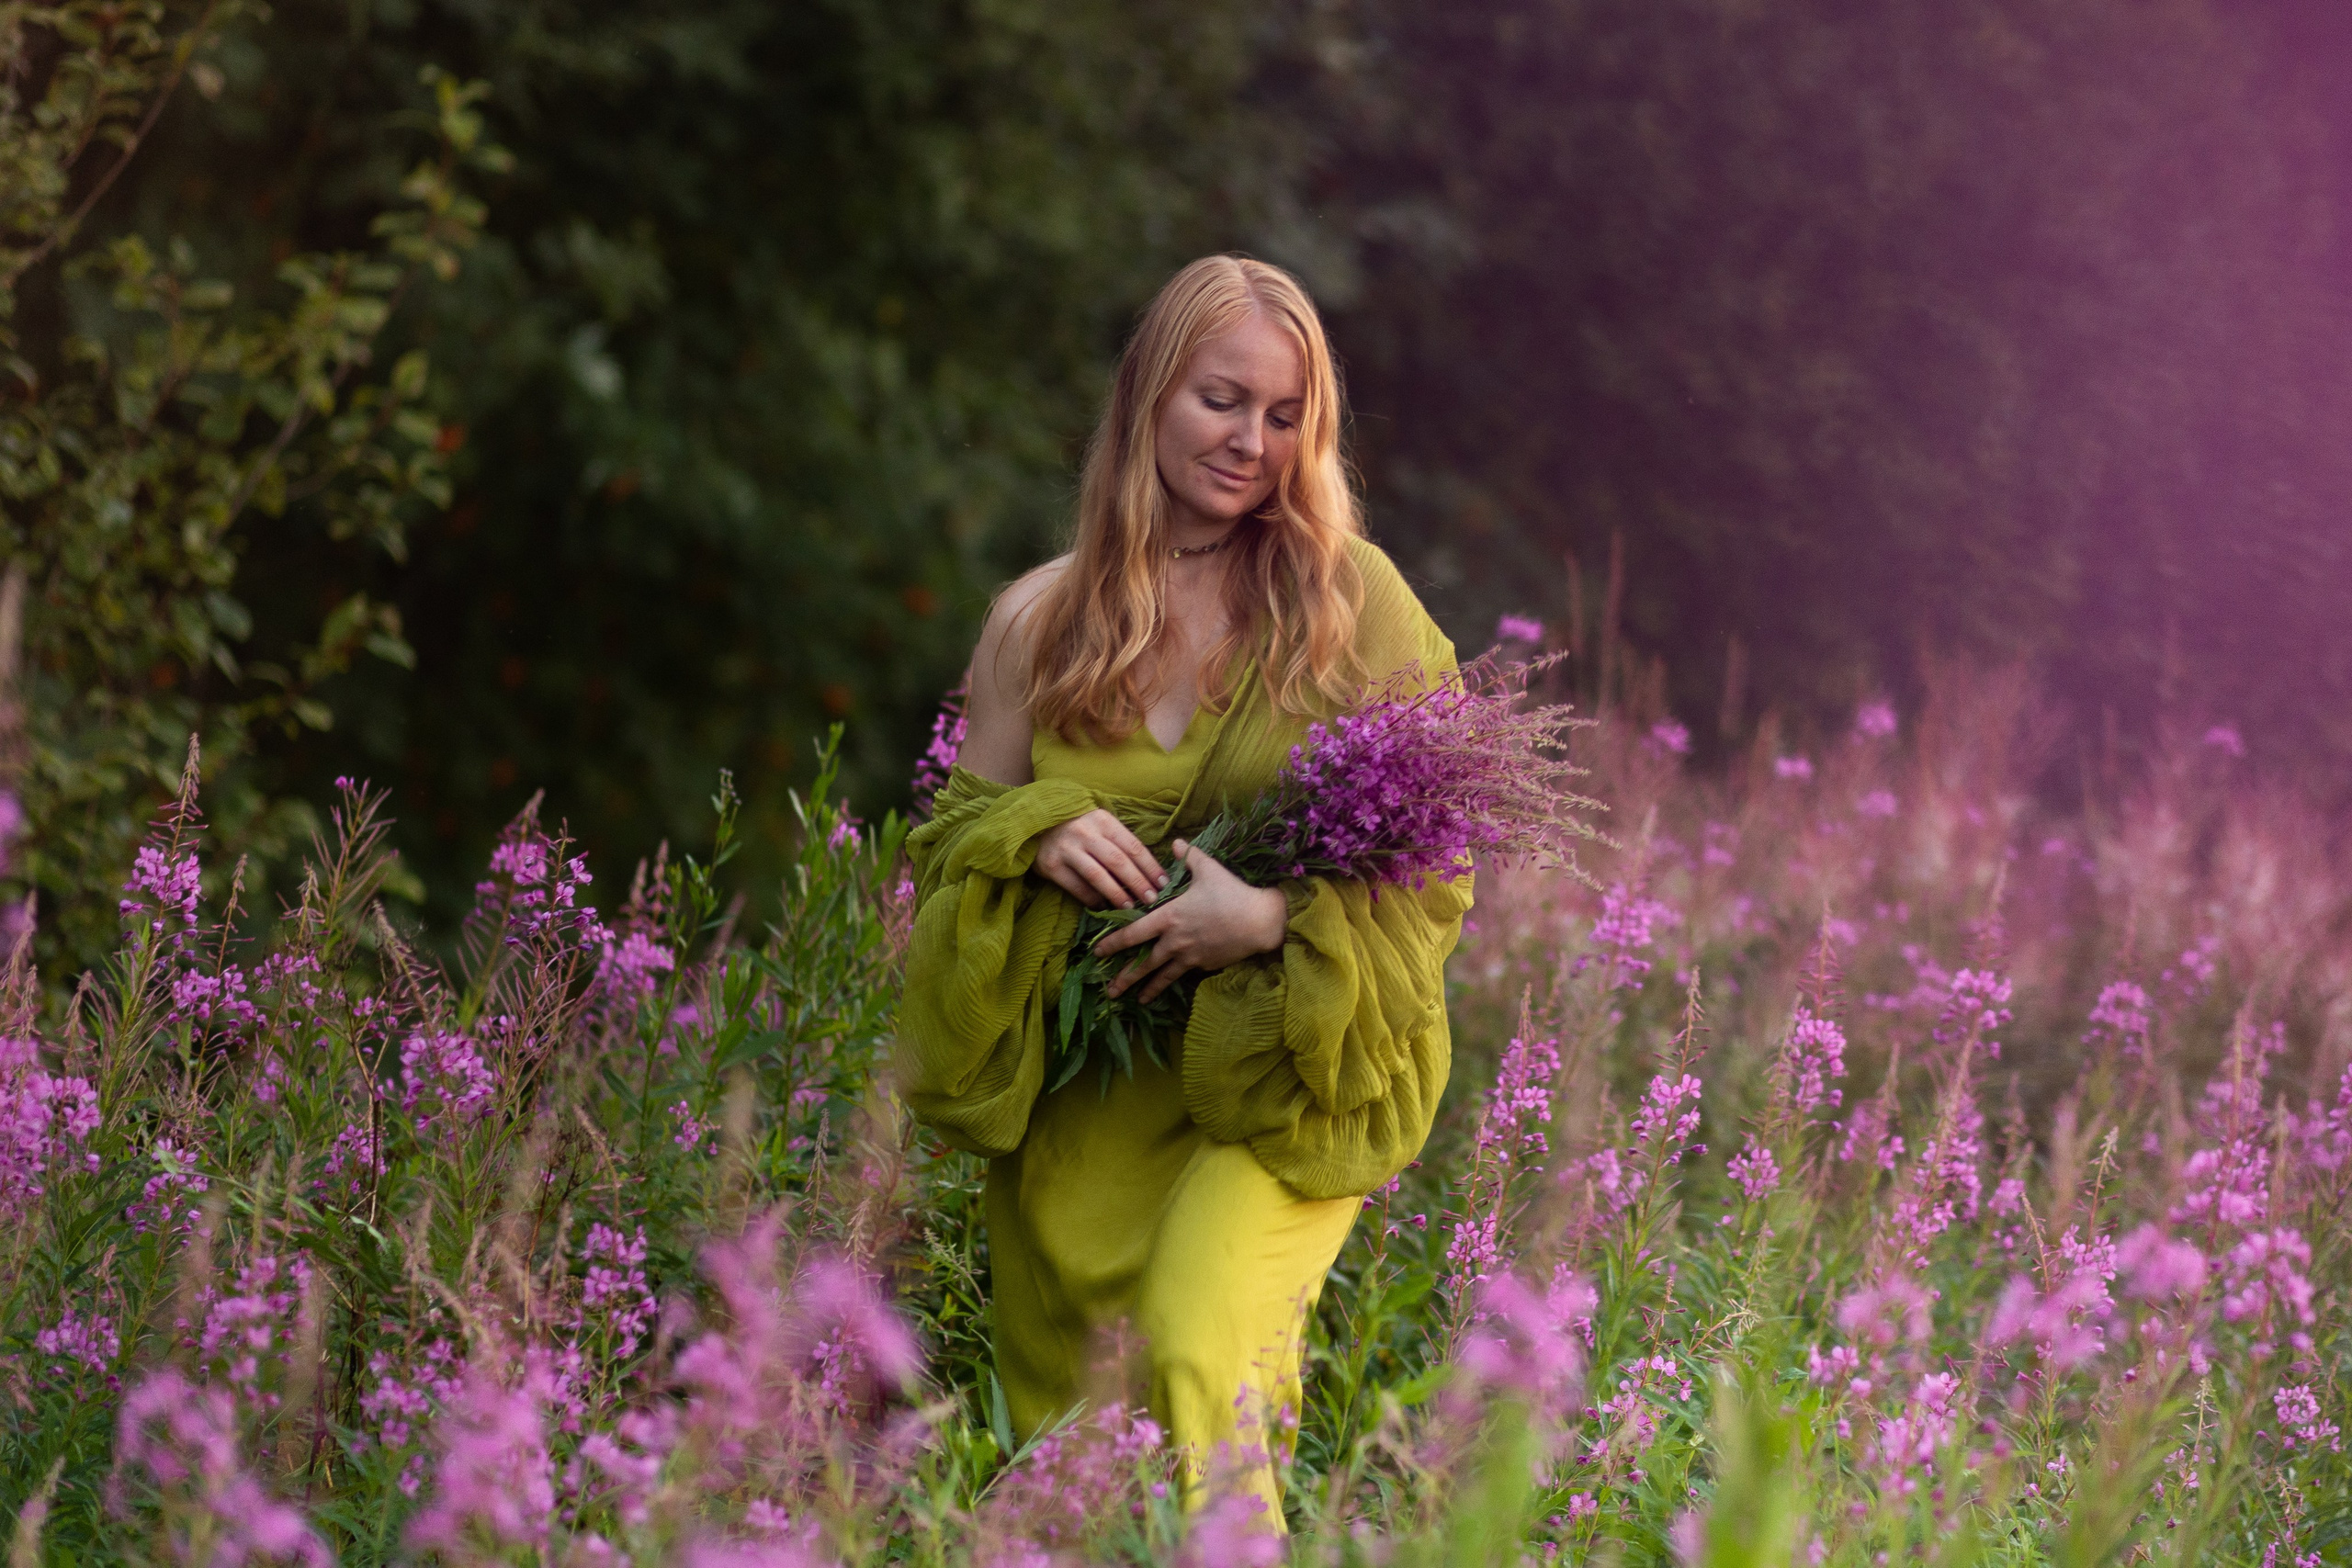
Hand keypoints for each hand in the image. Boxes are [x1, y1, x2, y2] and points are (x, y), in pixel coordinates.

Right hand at [1034, 809, 1167, 908]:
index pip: (1133, 846)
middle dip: (1138, 883)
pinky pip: (1076, 887)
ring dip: (1117, 894)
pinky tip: (1103, 908)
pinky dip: (1092, 899)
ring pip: (1098, 875)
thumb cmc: (1078, 827)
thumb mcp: (1100, 826)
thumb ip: (1120, 844)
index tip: (1164, 883)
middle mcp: (1085, 832)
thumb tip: (1149, 874)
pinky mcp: (1051, 865)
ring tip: (1130, 907)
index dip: (1150, 866)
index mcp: (1103, 820)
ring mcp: (1066, 848)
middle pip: (1118, 861)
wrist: (1036, 823)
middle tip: (1152, 900)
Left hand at [1093, 839, 1288, 1003]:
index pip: (1134, 933)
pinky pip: (1183, 974)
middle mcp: (1175, 941)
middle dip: (1124, 977)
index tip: (1097, 951)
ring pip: (1162, 976)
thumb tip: (1176, 842)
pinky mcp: (1204, 965)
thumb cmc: (1232, 893)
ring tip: (1133, 1000)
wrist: (1260, 922)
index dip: (1113, 943)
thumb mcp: (1208, 869)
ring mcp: (1190, 956)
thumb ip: (1189, 857)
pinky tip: (1165, 989)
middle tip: (1108, 990)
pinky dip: (1172, 983)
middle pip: (1144, 962)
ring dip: (1146, 989)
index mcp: (1170, 917)